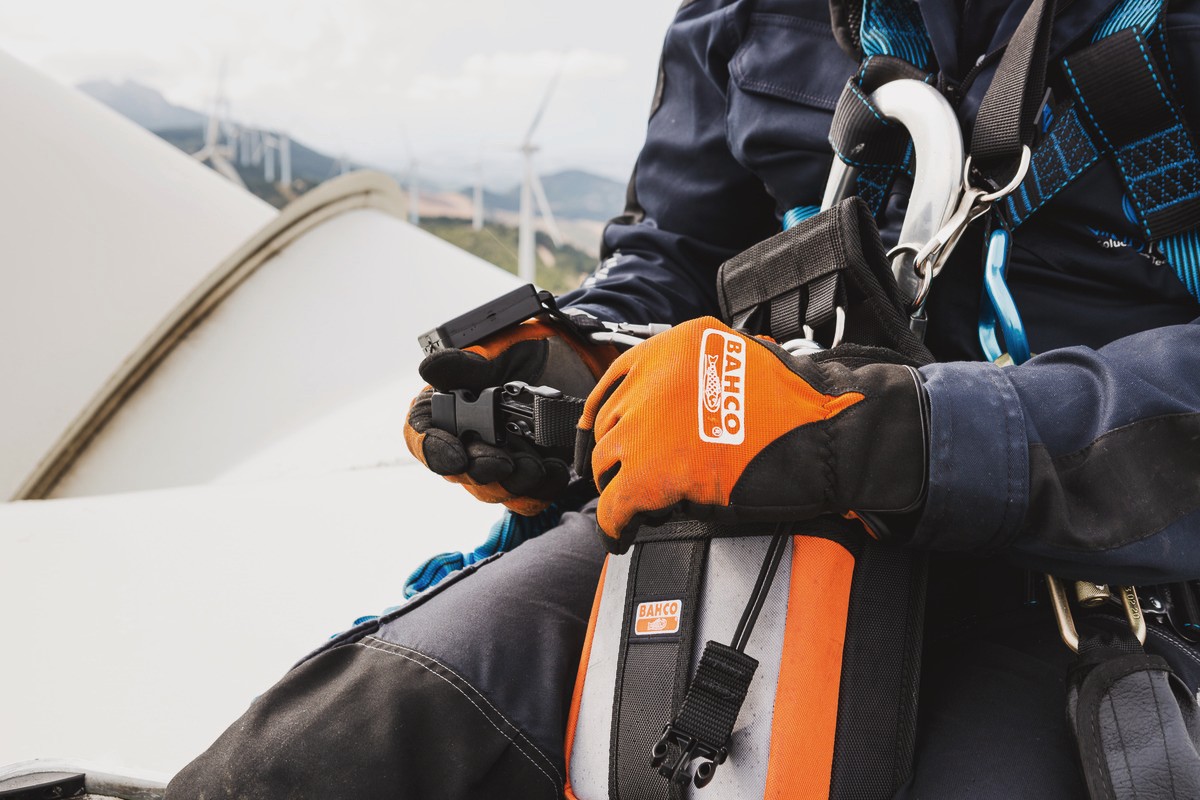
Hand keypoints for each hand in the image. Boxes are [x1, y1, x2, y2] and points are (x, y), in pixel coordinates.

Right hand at [405, 318, 616, 514]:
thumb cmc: (532, 353)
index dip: (434, 451)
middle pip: (459, 472)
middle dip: (482, 470)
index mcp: (446, 407)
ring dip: (514, 483)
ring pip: (494, 490)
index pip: (422, 437)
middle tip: (504, 463)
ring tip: (536, 465)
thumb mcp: (502, 351)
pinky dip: (542, 489)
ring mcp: (498, 461)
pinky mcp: (529, 477)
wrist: (582, 366)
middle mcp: (467, 439)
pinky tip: (556, 469)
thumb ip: (467, 364)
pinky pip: (529, 498)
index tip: (456, 456)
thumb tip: (430, 368)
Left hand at [575, 317, 927, 551]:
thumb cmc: (799, 407)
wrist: (830, 433)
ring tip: (629, 507)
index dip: (605, 415)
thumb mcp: (737, 365)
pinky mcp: (653, 471)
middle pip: (611, 424)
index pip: (614, 380)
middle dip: (614, 454)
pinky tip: (622, 534)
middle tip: (623, 477)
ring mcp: (651, 423)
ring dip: (616, 486)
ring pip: (607, 462)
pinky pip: (616, 504)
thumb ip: (695, 378)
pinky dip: (615, 524)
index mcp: (676, 346)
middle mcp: (656, 377)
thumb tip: (665, 410)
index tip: (599, 433)